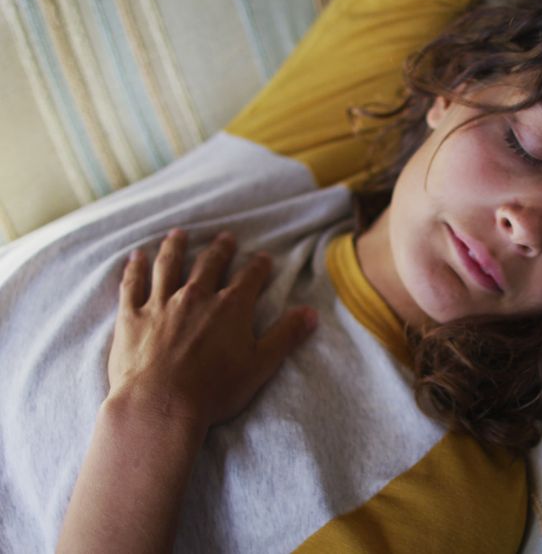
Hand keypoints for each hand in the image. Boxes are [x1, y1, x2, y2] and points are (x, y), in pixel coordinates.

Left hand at [106, 228, 317, 431]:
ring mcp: (161, 303)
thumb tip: (311, 313)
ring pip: (169, 266)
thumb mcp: (261, 365)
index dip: (258, 266)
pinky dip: (135, 269)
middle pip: (209, 264)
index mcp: (231, 307)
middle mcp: (196, 296)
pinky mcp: (132, 317)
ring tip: (178, 234)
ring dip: (175, 247)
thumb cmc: (214, 389)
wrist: (160, 405)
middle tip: (225, 237)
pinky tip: (136, 257)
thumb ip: (286, 335)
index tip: (263, 257)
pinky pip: (133, 285)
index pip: (250, 278)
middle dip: (220, 249)